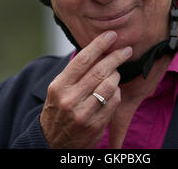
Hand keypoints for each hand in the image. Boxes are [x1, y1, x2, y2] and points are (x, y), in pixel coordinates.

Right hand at [40, 30, 132, 148]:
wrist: (51, 142)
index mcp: (59, 86)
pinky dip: (117, 92)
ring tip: (116, 72)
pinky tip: (114, 89)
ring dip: (116, 75)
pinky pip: (113, 102)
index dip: (99, 45)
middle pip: (99, 71)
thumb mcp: (58, 89)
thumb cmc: (58, 109)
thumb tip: (96, 48)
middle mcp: (69, 99)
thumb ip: (74, 72)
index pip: (83, 60)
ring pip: (109, 86)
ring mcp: (83, 114)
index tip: (111, 35)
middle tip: (126, 50)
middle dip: (116, 57)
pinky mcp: (95, 126)